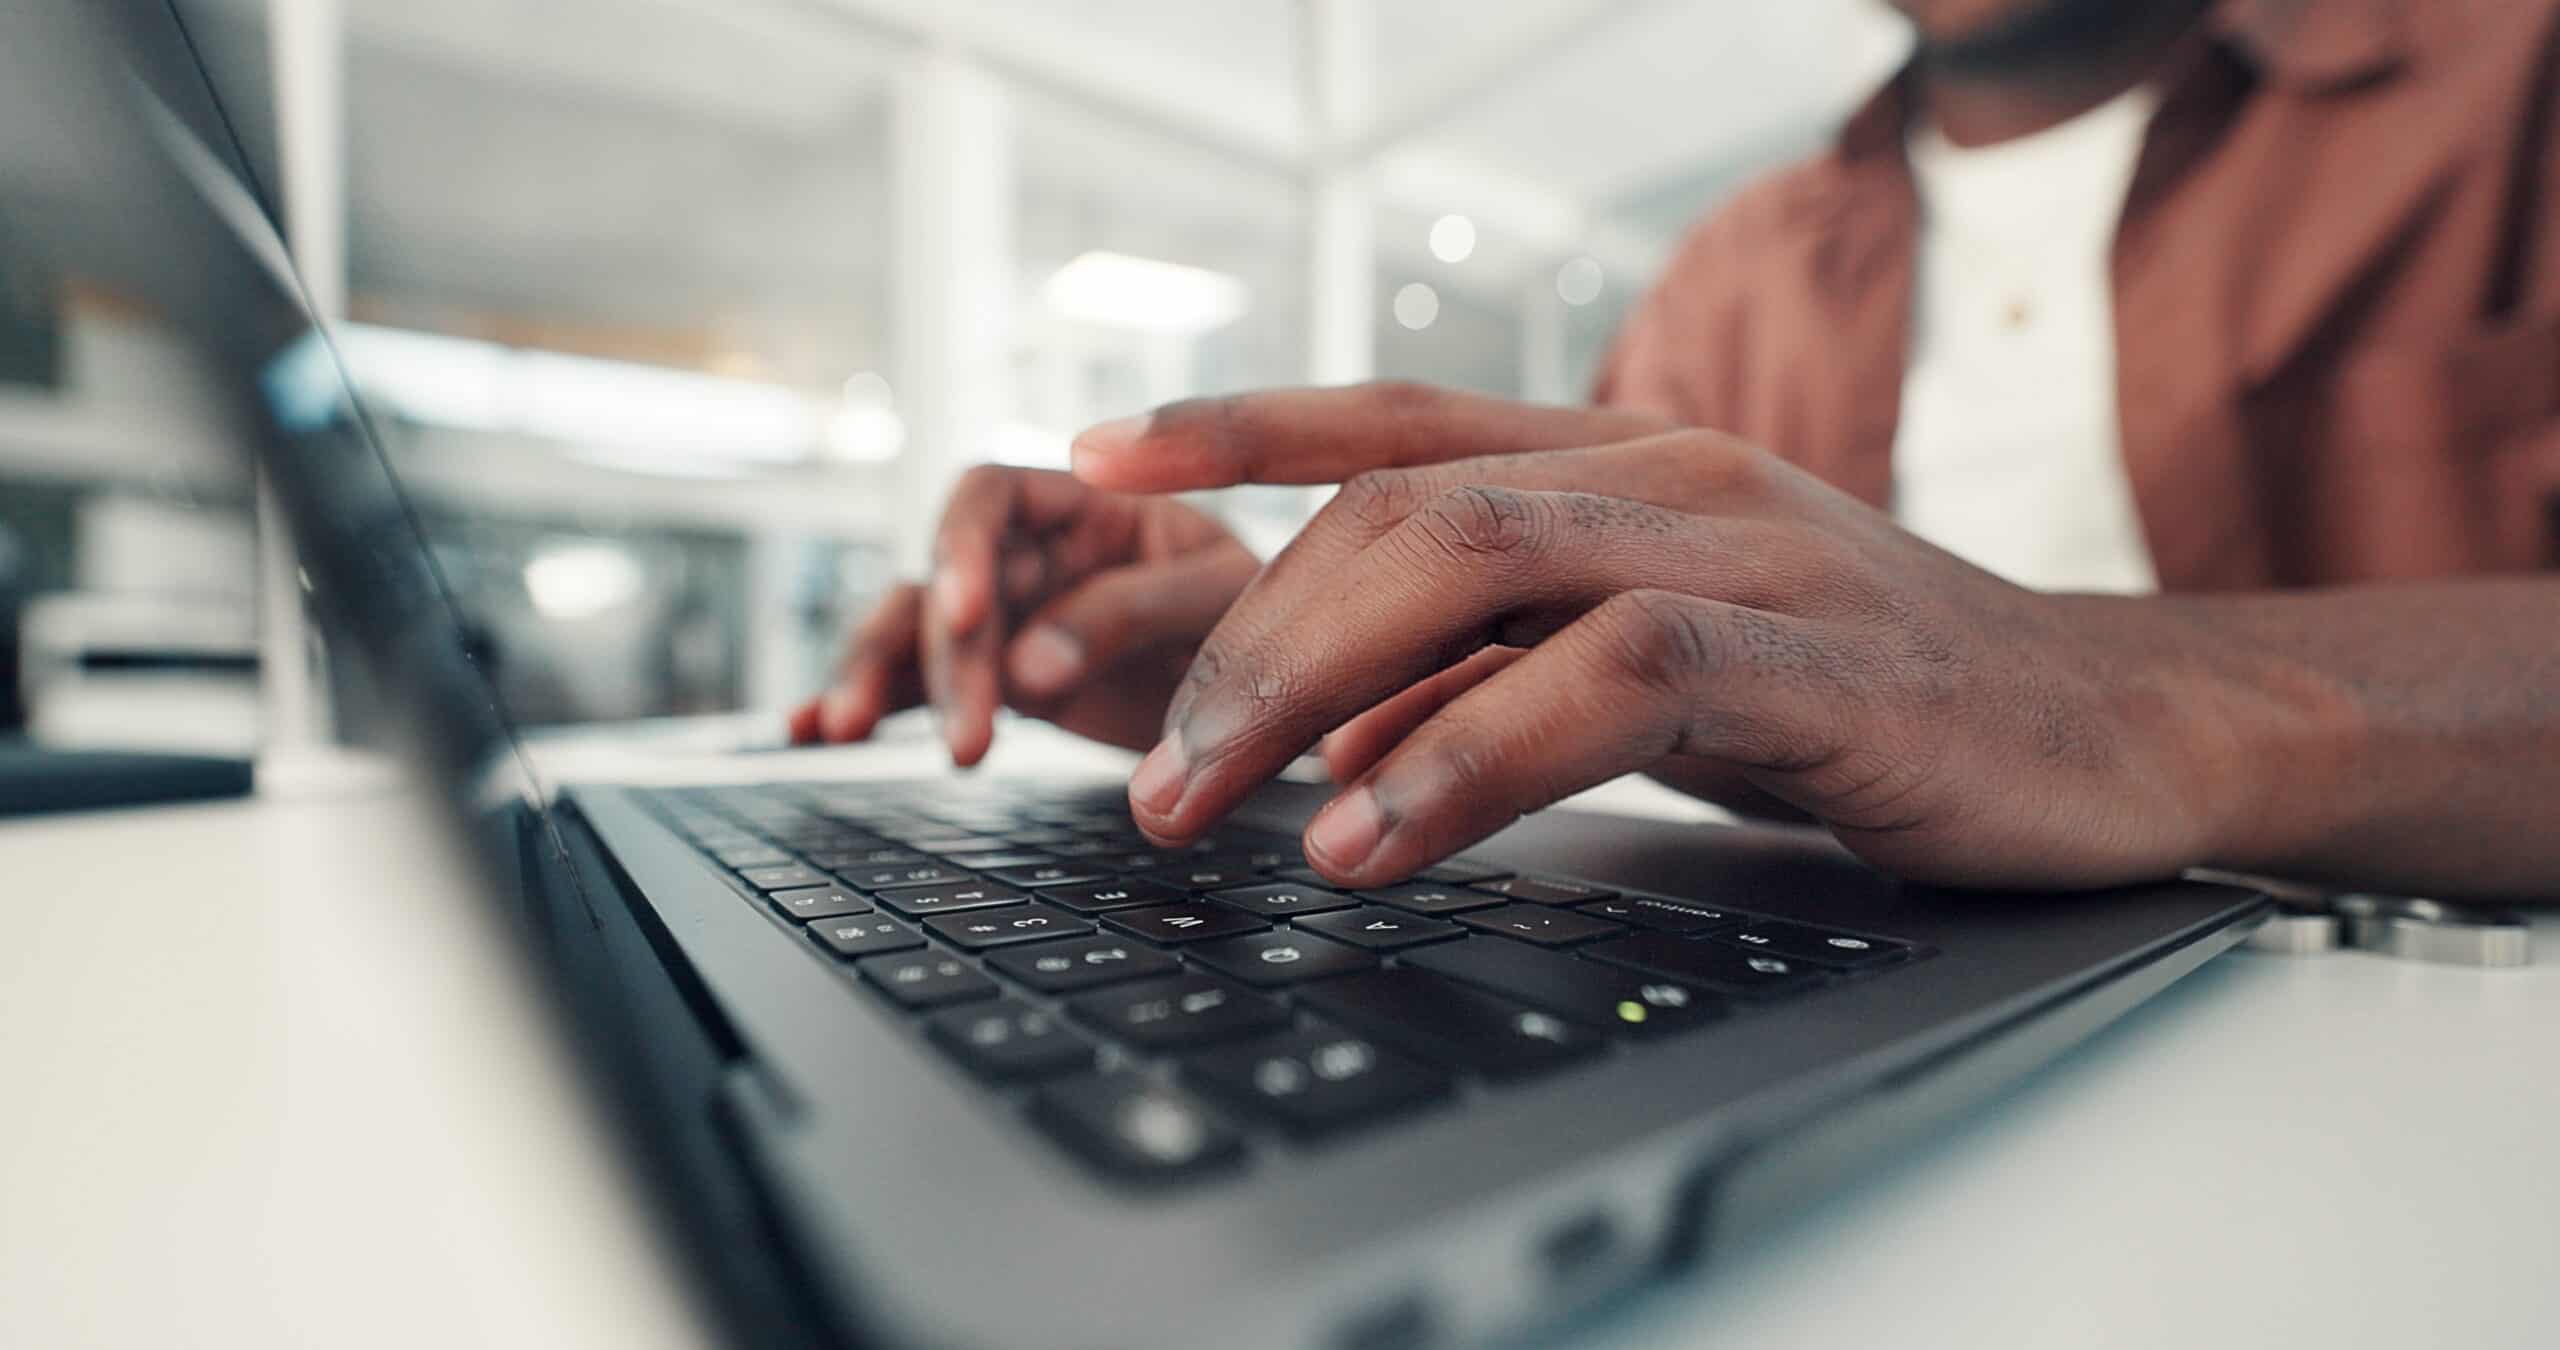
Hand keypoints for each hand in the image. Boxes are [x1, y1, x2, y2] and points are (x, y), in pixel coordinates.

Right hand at [789, 465, 1257, 761]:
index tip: (964, 609)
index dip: (961, 545)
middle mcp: (1036, 551)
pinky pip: (921, 684)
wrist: (1297, 690)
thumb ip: (1133, 614)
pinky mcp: (1003, 677)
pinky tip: (814, 732)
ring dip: (879, 675)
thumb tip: (1029, 667)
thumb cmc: (1278, 610)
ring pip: (917, 632)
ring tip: (844, 727)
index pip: (991, 495)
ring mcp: (1012, 615)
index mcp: (1089, 502)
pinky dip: (872, 703)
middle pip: (946, 580)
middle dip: (947, 657)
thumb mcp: (1227, 599)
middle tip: (971, 737)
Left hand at [1074, 382, 2335, 889]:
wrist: (2111, 729)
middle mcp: (1670, 470)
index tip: (1098, 459)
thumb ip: (1503, 681)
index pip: (1399, 413)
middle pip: (1399, 503)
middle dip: (1241, 629)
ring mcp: (1745, 546)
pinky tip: (1380, 837)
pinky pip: (1607, 675)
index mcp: (1626, 460)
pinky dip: (1469, 755)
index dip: (1240, 425)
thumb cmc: (1863, 697)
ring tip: (1209, 805)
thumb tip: (1332, 754)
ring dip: (1314, 689)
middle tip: (1139, 757)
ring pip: (1478, 559)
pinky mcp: (1814, 653)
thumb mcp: (1654, 670)